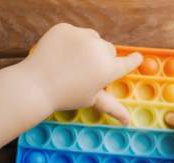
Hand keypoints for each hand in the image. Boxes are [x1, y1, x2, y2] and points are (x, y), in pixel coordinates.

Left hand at [18, 23, 141, 123]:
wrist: (36, 85)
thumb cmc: (66, 96)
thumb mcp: (92, 100)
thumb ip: (113, 107)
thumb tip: (128, 121)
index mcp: (108, 68)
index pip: (127, 62)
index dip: (133, 61)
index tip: (138, 57)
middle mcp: (99, 49)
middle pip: (109, 50)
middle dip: (102, 58)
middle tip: (87, 71)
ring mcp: (82, 36)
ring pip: (93, 38)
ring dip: (88, 47)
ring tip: (73, 62)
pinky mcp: (66, 29)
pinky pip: (75, 33)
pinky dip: (70, 41)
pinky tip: (61, 54)